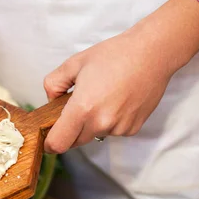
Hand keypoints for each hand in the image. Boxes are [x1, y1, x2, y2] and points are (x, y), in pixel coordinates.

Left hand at [43, 0, 198, 153]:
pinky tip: (116, 101)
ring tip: (102, 97)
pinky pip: (112, 132)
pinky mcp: (132, 129)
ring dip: (91, 124)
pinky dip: (109, 122)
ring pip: (94, 136)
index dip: (49, 144)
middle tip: (75, 107)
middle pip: (75, 142)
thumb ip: (53, 84)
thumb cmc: (114, 55)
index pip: (59, 143)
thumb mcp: (74, 63)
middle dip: (70, 130)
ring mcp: (119, 128)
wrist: (152, 54)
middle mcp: (101, 123)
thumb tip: (51, 101)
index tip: (47, 139)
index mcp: (83, 108)